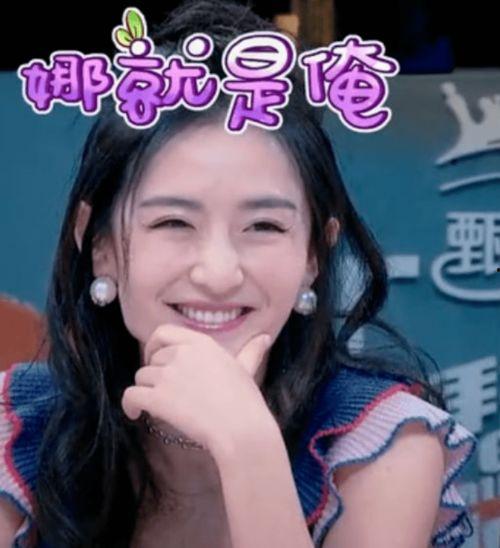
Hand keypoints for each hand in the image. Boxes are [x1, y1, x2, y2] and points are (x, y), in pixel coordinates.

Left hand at [121, 324, 273, 453]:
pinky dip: (129, 405)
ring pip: (141, 378)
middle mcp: (181, 353)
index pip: (163, 332)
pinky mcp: (157, 398)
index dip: (154, 345)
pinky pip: (130, 395)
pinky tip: (134, 414)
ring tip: (156, 406)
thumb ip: (251, 350)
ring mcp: (168, 375)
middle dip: (154, 374)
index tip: (156, 358)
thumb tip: (265, 337)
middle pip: (151, 359)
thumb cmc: (245, 400)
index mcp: (201, 342)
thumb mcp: (247, 368)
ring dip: (145, 391)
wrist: (241, 428)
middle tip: (164, 391)